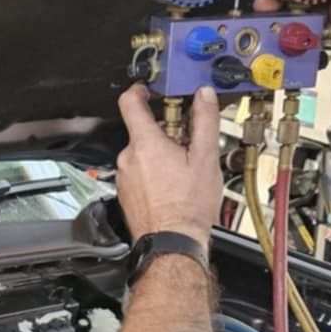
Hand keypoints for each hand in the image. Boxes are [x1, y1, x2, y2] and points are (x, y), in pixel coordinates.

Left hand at [115, 82, 221, 241]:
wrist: (173, 243)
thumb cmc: (187, 208)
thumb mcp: (206, 158)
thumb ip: (204, 121)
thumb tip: (204, 96)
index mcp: (145, 144)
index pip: (130, 102)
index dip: (140, 89)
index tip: (150, 89)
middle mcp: (128, 158)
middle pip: (142, 131)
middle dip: (165, 132)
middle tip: (187, 141)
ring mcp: (124, 177)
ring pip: (142, 154)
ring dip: (160, 155)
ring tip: (183, 169)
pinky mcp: (126, 194)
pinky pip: (139, 173)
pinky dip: (154, 173)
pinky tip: (172, 186)